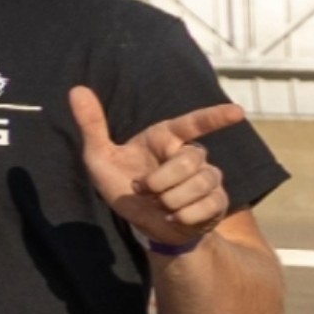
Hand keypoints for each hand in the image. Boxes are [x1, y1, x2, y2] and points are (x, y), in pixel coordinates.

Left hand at [71, 85, 250, 253]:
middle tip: (143, 190)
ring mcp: (208, 177)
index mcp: (168, 138)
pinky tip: (173, 216)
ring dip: (170, 200)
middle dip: (161, 180)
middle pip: (191, 159)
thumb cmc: (123, 184)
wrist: (141, 223)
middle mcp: (193, 153)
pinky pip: (206, 207)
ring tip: (158, 204)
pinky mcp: (216, 201)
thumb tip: (76, 90)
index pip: (194, 123)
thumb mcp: (99, 157)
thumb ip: (91, 124)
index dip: (214, 117)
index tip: (236, 112)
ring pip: (200, 184)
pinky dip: (184, 216)